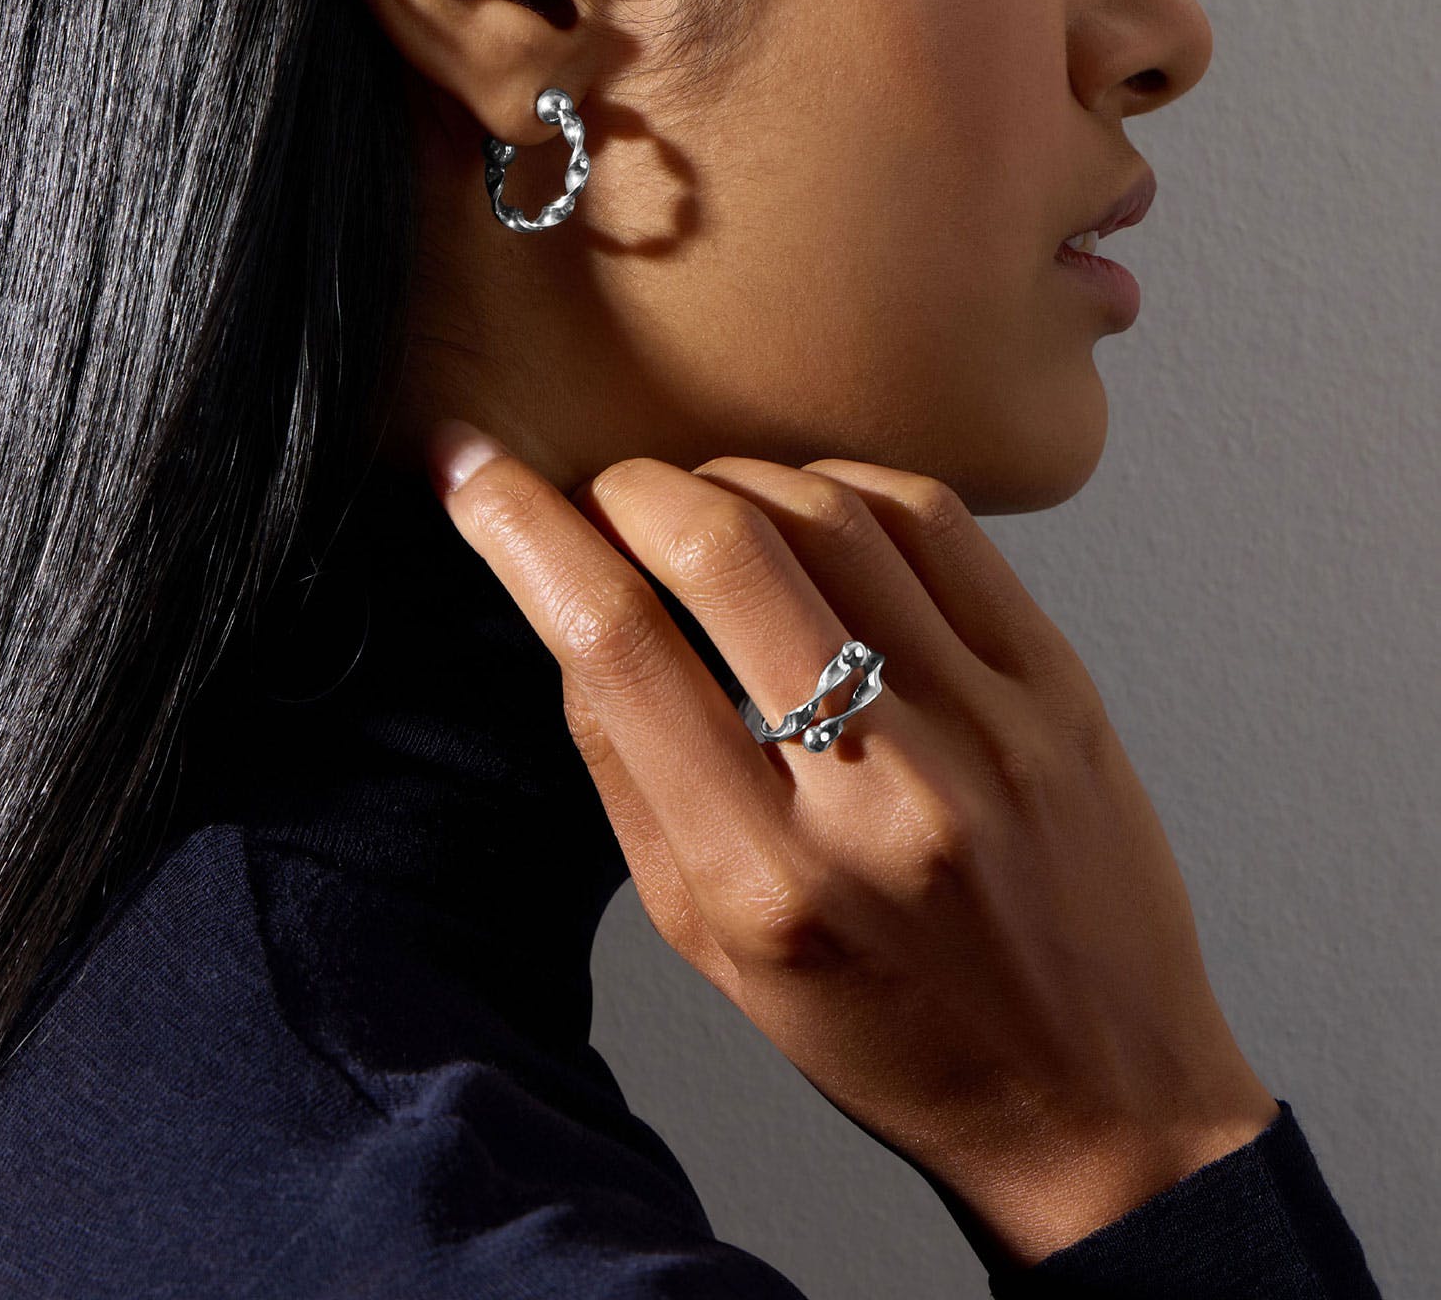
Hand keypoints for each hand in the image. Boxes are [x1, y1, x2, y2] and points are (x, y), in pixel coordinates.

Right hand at [425, 423, 1279, 1269]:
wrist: (1096, 1098)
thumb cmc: (883, 1029)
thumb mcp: (709, 940)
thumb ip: (627, 771)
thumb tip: (569, 601)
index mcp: (761, 879)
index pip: (612, 646)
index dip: (519, 529)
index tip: (473, 471)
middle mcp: (876, 795)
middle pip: (717, 548)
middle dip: (631, 487)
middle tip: (606, 494)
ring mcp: (984, 729)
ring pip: (826, 510)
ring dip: (735, 478)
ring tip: (710, 510)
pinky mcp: (1057, 686)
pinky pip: (934, 519)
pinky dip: (846, 485)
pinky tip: (817, 515)